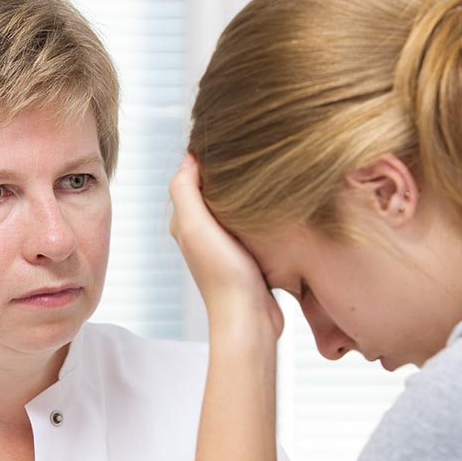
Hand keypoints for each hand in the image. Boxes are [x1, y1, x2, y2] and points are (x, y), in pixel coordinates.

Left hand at [168, 155, 283, 339]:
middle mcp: (203, 233)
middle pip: (214, 192)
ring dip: (247, 193)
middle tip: (252, 153)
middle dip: (229, 173)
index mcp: (186, 223)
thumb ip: (186, 191)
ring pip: (235, 207)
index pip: (191, 179)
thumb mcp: (196, 226)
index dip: (206, 159)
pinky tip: (275, 206)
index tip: (230, 142)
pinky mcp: (249, 256)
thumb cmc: (223, 275)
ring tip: (266, 174)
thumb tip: (190, 158)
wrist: (250, 318)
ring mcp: (227, 246)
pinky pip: (253, 225)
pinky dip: (260, 213)